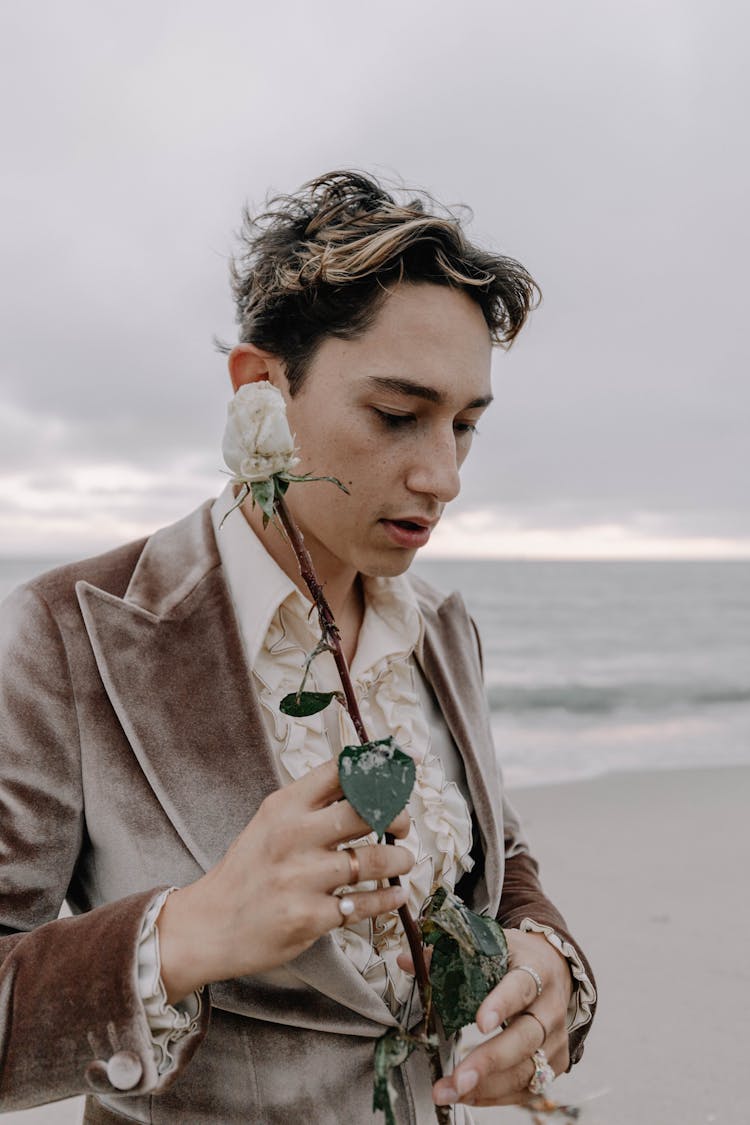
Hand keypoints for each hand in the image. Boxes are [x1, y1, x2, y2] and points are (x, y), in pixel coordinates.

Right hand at [157, 759, 413, 1002]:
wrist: (208, 925)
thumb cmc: (247, 870)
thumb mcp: (271, 823)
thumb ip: (313, 804)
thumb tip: (367, 787)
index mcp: (285, 805)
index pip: (341, 772)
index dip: (378, 770)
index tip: (400, 775)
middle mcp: (294, 836)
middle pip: (366, 811)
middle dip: (397, 816)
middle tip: (402, 826)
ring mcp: (302, 877)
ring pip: (374, 859)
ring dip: (399, 860)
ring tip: (403, 862)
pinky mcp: (310, 916)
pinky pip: (365, 903)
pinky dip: (388, 898)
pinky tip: (395, 894)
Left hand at [431, 929, 572, 1107]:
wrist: (554, 970)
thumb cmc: (514, 958)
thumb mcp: (488, 947)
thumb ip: (448, 955)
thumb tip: (406, 960)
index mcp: (534, 969)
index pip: (520, 986)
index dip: (501, 1004)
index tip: (479, 1023)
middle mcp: (550, 1007)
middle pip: (525, 1037)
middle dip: (490, 1061)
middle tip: (459, 1079)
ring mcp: (555, 1038)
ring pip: (526, 1069)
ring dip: (486, 1087)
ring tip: (449, 1092)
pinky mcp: (555, 1063)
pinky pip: (527, 1088)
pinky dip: (496, 1096)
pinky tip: (468, 1096)